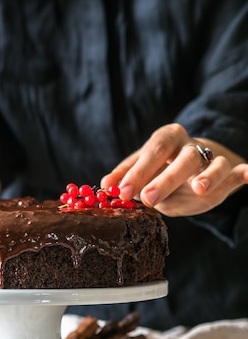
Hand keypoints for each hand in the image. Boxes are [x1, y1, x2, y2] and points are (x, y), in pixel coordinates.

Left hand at [101, 123, 247, 216]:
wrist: (191, 170)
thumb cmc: (160, 170)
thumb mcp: (141, 172)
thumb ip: (125, 177)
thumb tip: (105, 184)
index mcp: (165, 140)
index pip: (151, 153)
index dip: (137, 171)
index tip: (122, 191)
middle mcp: (189, 145)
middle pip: (181, 158)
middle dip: (165, 179)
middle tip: (149, 199)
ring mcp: (212, 158)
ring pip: (213, 163)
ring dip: (208, 176)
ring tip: (199, 189)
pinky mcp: (230, 171)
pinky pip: (238, 170)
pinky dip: (245, 173)